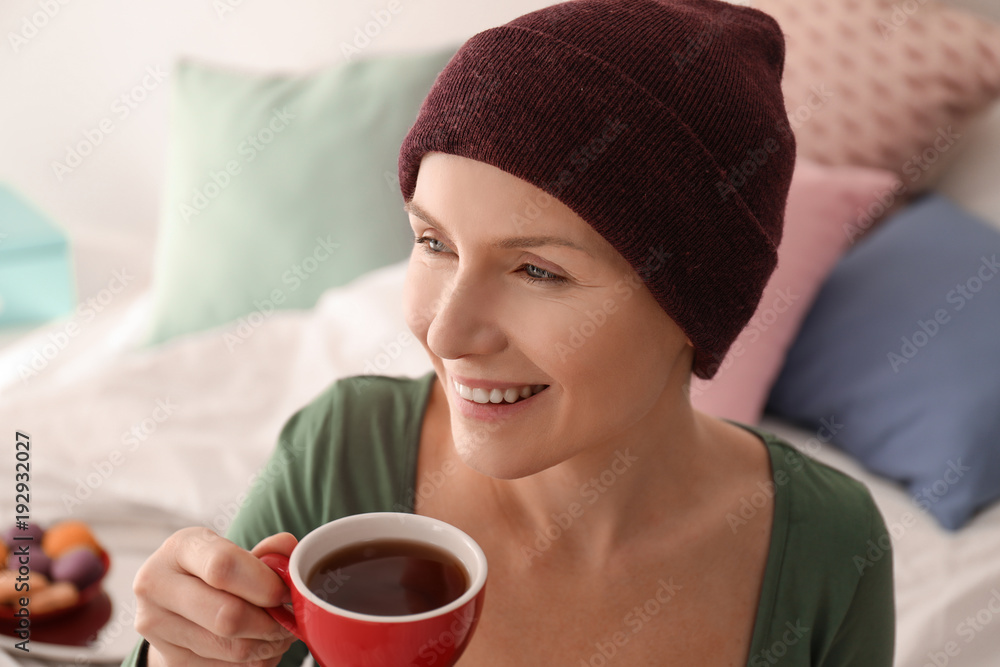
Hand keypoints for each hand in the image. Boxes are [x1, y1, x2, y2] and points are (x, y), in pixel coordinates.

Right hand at [133, 527, 297, 665]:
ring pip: (231, 648)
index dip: (264, 584)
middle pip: (228, 616)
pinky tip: (259, 646)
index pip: (223, 567)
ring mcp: (156, 626)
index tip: (285, 592)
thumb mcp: (234, 550)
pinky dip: (254, 661)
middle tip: (289, 619)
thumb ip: (268, 550)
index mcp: (179, 549)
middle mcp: (157, 586)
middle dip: (271, 622)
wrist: (172, 602)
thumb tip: (289, 550)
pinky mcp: (168, 659)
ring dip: (268, 645)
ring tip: (280, 633)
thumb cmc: (211, 571)